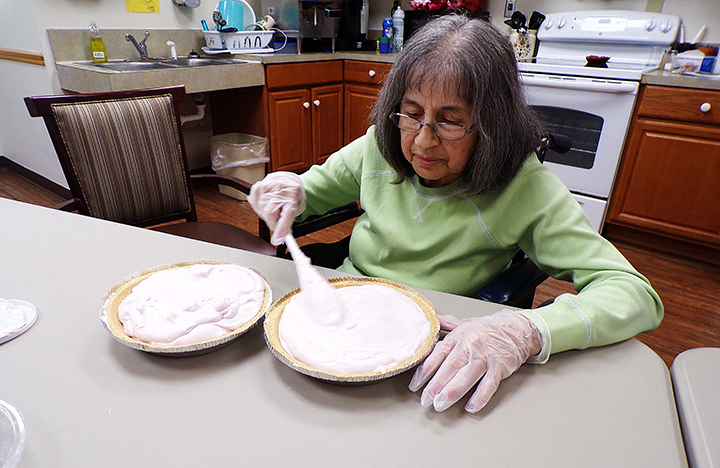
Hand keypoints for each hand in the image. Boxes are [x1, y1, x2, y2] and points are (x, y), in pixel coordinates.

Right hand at [248, 172, 305, 244]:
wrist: (289, 179)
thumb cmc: (294, 194)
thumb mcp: (298, 207)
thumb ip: (289, 221)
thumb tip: (280, 237)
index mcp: (293, 192)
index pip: (286, 213)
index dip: (281, 228)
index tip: (277, 240)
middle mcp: (280, 187)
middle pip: (270, 212)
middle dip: (272, 223)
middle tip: (276, 224)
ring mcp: (268, 184)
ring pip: (260, 208)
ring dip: (265, 215)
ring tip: (273, 211)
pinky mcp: (260, 184)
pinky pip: (254, 201)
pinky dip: (258, 206)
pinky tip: (264, 205)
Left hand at [408, 310, 541, 412]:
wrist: (517, 329)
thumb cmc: (488, 329)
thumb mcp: (465, 323)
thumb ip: (445, 325)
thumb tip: (428, 322)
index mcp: (459, 336)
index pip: (438, 354)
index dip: (425, 370)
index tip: (415, 385)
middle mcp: (470, 346)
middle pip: (450, 367)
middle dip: (436, 385)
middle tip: (426, 400)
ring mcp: (485, 357)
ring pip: (466, 377)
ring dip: (452, 393)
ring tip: (441, 404)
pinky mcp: (500, 367)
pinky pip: (489, 385)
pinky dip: (480, 397)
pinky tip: (471, 407)